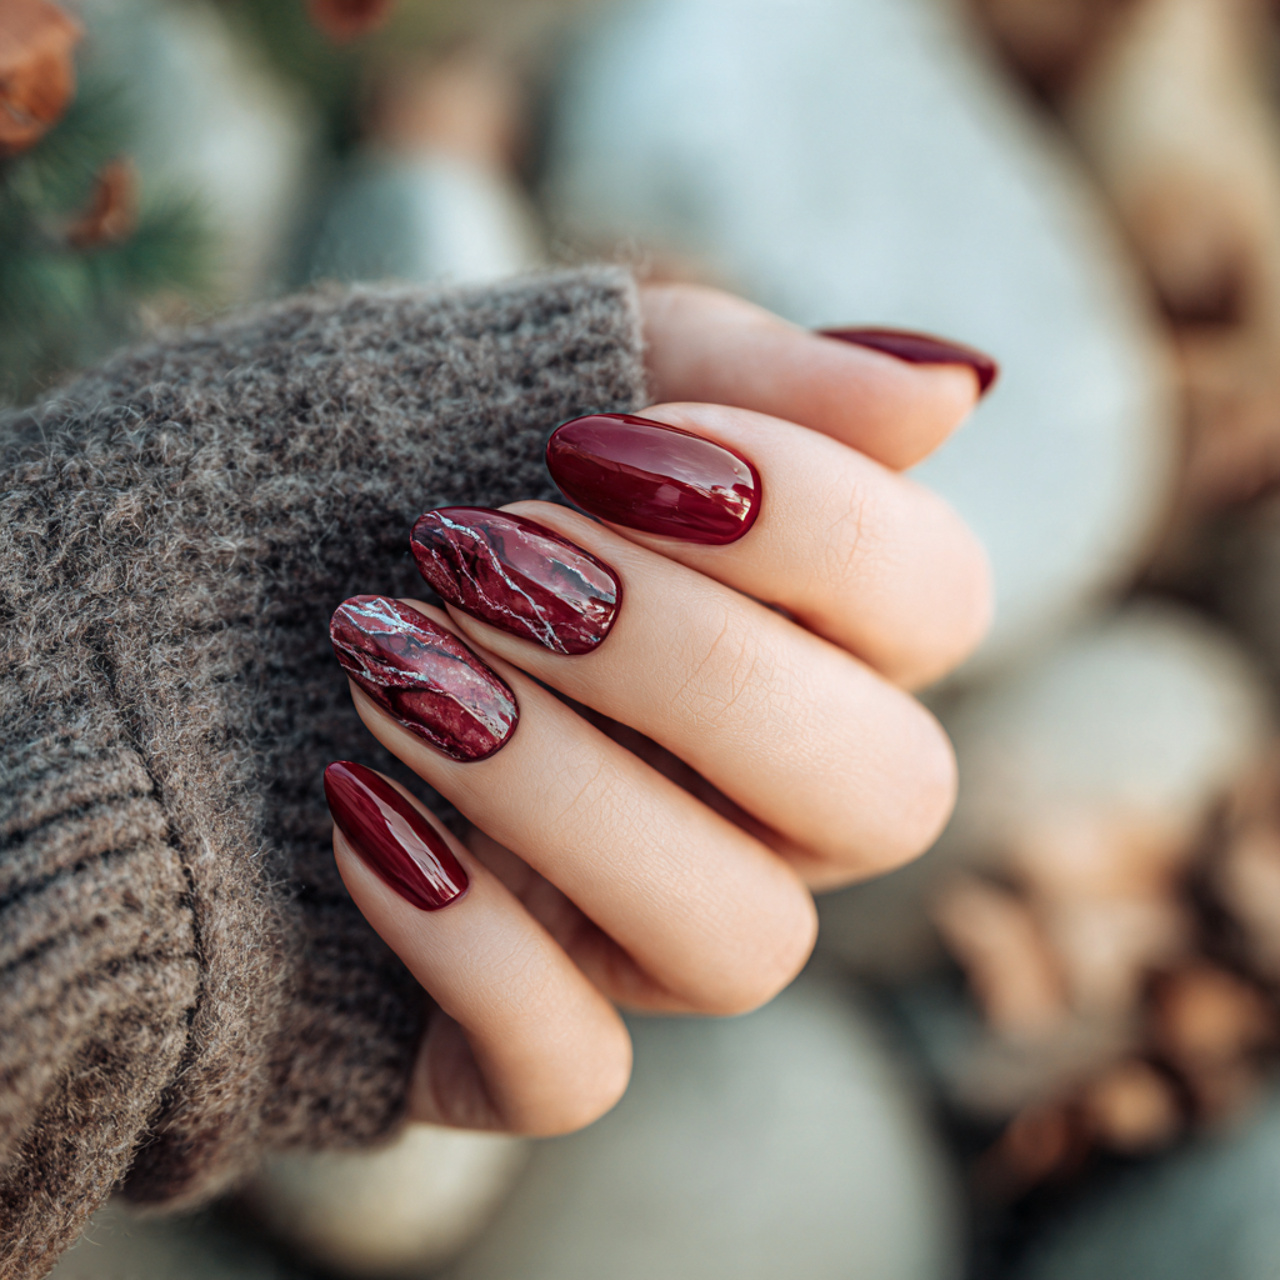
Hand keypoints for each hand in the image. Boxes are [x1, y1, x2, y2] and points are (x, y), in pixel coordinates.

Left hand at [324, 283, 993, 1135]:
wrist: (101, 621)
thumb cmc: (314, 472)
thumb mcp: (504, 366)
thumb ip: (731, 366)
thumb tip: (954, 389)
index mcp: (771, 625)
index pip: (932, 601)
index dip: (811, 519)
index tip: (597, 443)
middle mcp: (739, 790)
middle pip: (885, 791)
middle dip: (690, 661)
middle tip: (488, 553)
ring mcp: (628, 921)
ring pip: (746, 942)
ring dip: (567, 791)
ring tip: (390, 665)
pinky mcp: (508, 1029)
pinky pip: (574, 1066)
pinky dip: (470, 947)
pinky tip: (355, 819)